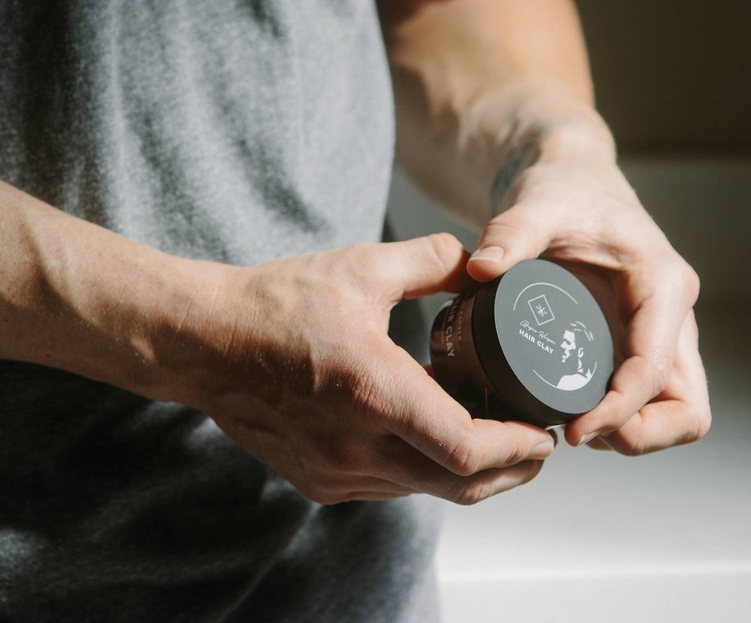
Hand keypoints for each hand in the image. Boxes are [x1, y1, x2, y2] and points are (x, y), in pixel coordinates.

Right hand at [179, 234, 556, 503]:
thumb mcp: (362, 267)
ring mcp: (335, 472)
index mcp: (373, 392)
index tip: (543, 432)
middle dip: (510, 471)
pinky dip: (424, 471)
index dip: (517, 447)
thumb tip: (478, 262)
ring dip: (468, 473)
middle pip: (459, 486)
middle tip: (535, 444)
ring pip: (425, 491)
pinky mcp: (319, 480)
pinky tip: (431, 436)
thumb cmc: (276, 304)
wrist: (207, 341)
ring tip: (492, 437)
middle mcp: (356, 447)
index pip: (466, 449)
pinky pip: (389, 487)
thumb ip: (432, 260)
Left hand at [467, 128, 711, 453]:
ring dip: (635, 433)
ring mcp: (659, 332)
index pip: (656, 368)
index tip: (575, 431)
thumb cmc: (564, 189)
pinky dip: (622, 418)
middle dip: (642, 435)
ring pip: (675, 410)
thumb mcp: (537, 203)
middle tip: (578, 436)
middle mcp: (672, 314)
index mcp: (661, 283)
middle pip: (687, 407)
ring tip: (572, 430)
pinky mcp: (638, 342)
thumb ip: (510, 232)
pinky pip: (647, 398)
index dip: (622, 410)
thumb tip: (480, 267)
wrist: (571, 179)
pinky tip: (572, 414)